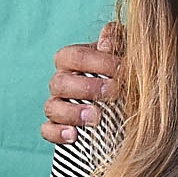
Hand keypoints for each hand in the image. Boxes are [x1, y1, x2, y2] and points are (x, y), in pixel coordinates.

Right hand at [40, 22, 123, 144]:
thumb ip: (117, 40)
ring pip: (51, 107)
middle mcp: (62, 81)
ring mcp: (57, 105)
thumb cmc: (124, 71)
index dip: (96, 61)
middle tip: (113, 92)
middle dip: (87, 88)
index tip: (122, 67)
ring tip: (95, 118)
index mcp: (73, 60)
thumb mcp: (124, 52)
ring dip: (72, 113)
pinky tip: (74, 135)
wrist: (130, 100)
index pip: (73, 56)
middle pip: (59, 82)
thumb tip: (106, 42)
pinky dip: (57, 133)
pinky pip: (47, 130)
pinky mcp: (57, 127)